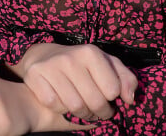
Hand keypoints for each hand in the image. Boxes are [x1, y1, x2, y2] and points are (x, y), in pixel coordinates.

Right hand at [14, 43, 137, 121]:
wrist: (45, 55)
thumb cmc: (82, 64)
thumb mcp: (106, 64)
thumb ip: (125, 79)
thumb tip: (130, 99)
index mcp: (91, 52)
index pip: (112, 90)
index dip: (112, 100)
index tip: (107, 98)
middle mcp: (72, 57)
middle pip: (94, 101)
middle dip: (99, 112)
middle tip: (97, 111)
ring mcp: (52, 65)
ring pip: (75, 106)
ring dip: (81, 114)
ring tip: (83, 109)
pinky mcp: (36, 75)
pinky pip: (54, 105)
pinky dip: (60, 108)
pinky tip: (63, 101)